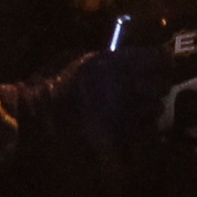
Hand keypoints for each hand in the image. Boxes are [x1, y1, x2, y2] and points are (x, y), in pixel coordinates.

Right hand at [36, 41, 166, 156]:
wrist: (35, 120)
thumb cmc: (49, 85)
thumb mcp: (76, 60)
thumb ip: (104, 59)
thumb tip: (124, 59)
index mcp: (115, 63)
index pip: (156, 58)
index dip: (161, 60)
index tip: (162, 61)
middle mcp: (127, 87)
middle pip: (162, 85)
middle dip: (159, 84)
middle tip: (153, 85)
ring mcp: (126, 114)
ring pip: (156, 109)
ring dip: (152, 107)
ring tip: (142, 107)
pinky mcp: (122, 138)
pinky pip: (144, 132)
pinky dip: (143, 128)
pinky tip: (133, 126)